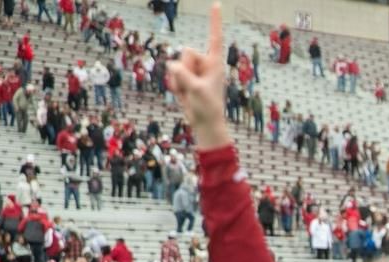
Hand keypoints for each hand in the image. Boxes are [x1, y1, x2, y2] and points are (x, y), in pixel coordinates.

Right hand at [165, 4, 232, 149]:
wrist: (204, 124)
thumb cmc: (207, 108)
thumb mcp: (197, 91)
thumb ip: (184, 75)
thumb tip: (172, 66)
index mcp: (215, 63)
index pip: (215, 37)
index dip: (215, 21)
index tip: (217, 3)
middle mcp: (205, 64)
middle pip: (185, 52)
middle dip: (185, 70)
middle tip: (194, 87)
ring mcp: (194, 71)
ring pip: (176, 63)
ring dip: (178, 80)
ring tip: (189, 93)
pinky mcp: (185, 78)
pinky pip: (171, 73)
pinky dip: (174, 85)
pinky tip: (183, 95)